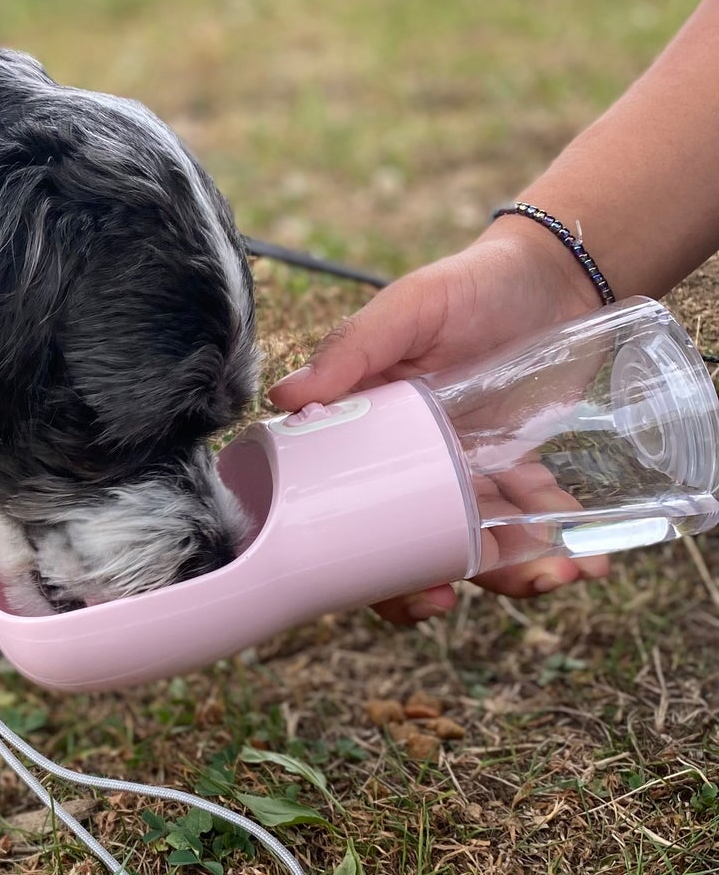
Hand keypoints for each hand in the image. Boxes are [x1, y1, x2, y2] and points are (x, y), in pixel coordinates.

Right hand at [268, 218, 610, 620]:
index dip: (370, 571)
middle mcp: (408, 463)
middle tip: (465, 598)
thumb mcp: (410, 308)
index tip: (412, 591)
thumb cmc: (472, 283)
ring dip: (515, 575)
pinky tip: (591, 565)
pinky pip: (532, 519)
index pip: (349, 513)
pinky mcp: (516, 469)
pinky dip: (560, 545)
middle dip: (437, 584)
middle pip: (408, 546)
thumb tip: (283, 398)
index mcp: (367, 435)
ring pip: (475, 544)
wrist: (558, 275)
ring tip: (560, 577)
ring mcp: (464, 471)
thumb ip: (353, 347)